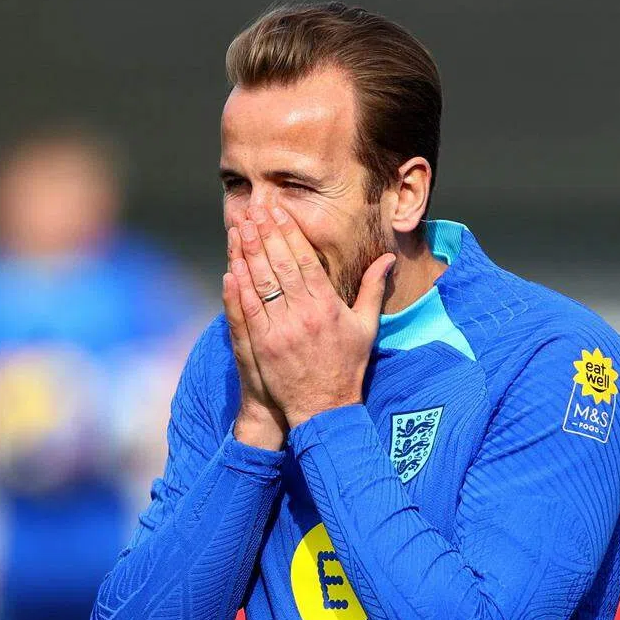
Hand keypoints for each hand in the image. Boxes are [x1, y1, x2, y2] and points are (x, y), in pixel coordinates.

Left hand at [230, 203, 394, 428]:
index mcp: (327, 307)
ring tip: (238, 228)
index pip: (304, 260)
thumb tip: (388, 258)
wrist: (324, 409)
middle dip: (264, 234)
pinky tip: (231, 267)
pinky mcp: (261, 346)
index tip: (278, 212)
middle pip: (279, 265)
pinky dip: (237, 287)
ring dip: (246, 253)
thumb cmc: (348, 367)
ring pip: (259, 283)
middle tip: (254, 210)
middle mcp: (303, 315)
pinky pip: (246, 310)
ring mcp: (279, 331)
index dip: (289, 233)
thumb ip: (373, 289)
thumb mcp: (366, 327)